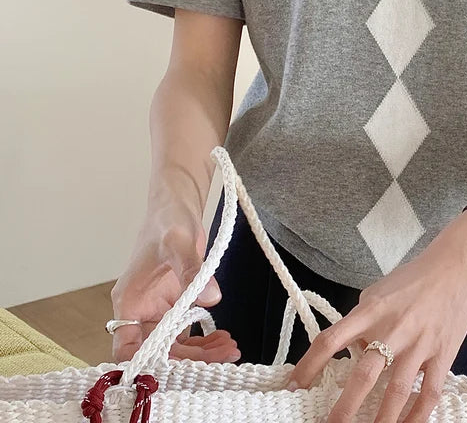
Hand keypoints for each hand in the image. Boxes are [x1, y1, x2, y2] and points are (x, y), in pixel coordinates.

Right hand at [109, 199, 239, 363]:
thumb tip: (211, 298)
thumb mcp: (179, 242)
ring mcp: (160, 310)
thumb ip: (192, 270)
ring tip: (230, 350)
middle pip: (159, 352)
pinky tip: (224, 339)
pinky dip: (205, 340)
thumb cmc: (168, 220)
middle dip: (189, 360)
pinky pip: (188, 333)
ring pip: (176, 346)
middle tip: (223, 356)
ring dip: (201, 353)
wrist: (178, 205)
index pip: (128, 348)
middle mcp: (141, 312)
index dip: (149, 364)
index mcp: (129, 302)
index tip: (179, 369)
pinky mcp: (178, 305)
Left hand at [282, 212, 466, 422]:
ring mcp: (419, 344)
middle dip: (344, 408)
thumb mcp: (378, 291)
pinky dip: (416, 417)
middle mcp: (393, 329)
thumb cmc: (413, 278)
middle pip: (363, 374)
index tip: (293, 387)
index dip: (309, 365)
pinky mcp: (442, 355)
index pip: (331, 339)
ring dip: (380, 421)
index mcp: (371, 310)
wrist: (456, 267)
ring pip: (396, 391)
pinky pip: (428, 394)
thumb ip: (361, 320)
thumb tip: (352, 350)